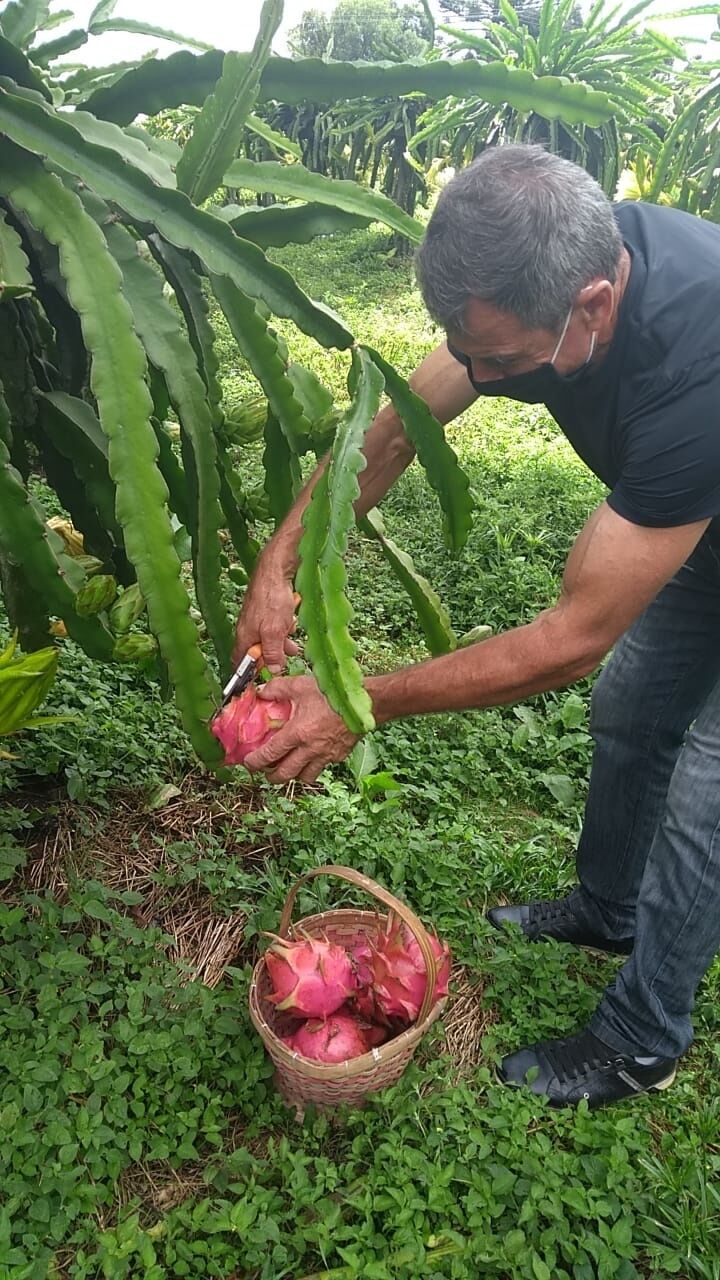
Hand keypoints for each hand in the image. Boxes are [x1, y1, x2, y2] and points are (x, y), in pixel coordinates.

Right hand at [233, 553, 299, 672]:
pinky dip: (284, 627)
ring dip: (282, 642)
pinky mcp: (267, 609)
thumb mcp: (274, 632)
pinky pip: (275, 625)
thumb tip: (273, 670)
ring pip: (269, 638)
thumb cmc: (271, 598)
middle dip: (273, 656)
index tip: (261, 679)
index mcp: (244, 636)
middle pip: (257, 651)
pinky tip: (291, 622)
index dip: (249, 673)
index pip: (240, 662)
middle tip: (285, 659)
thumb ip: (272, 652)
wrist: (276, 569)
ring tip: (294, 645)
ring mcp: (257, 618)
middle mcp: (248, 628)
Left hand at [243, 675, 359, 782]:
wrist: (365, 702)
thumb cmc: (332, 694)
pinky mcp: (338, 756)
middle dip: (271, 776)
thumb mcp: (300, 685)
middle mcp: (310, 749)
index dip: (255, 762)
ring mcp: (326, 755)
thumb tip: (260, 692)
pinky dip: (312, 767)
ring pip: (305, 777)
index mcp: (298, 733)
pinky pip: (321, 767)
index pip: (270, 755)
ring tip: (288, 766)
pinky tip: (309, 756)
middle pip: (286, 774)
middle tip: (265, 771)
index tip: (248, 763)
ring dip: (293, 774)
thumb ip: (277, 688)